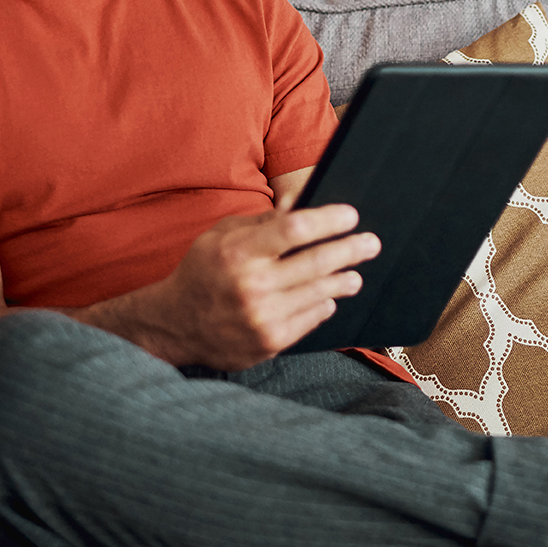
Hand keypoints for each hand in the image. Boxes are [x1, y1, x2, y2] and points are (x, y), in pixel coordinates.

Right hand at [149, 203, 379, 370]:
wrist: (176, 325)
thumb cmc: (203, 272)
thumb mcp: (222, 236)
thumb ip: (262, 223)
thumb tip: (302, 204)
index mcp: (238, 252)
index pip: (295, 229)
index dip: (329, 220)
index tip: (351, 215)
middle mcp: (253, 285)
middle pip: (317, 262)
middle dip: (352, 249)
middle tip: (372, 243)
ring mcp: (263, 316)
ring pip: (321, 293)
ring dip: (344, 280)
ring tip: (355, 274)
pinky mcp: (271, 341)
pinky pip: (312, 318)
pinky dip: (324, 305)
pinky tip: (328, 298)